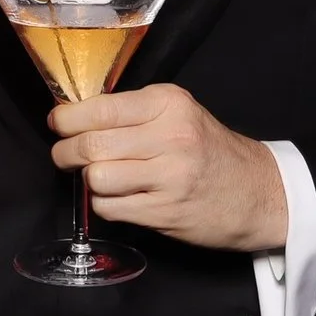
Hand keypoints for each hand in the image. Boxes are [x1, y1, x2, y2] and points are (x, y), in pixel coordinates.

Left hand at [48, 83, 286, 252]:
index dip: (66, 119)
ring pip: (96, 177)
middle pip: (91, 145)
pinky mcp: (165, 211)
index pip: (100, 109)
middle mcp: (170, 136)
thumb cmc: (209, 150)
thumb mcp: (179, 115)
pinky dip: (104, 203)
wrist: (258, 193)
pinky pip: (110, 207)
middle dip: (66, 152)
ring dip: (88, 180)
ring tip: (98, 176)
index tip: (57, 124)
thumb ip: (133, 113)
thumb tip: (74, 117)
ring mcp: (169, 176)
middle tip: (64, 155)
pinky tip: (118, 197)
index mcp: (168, 104)